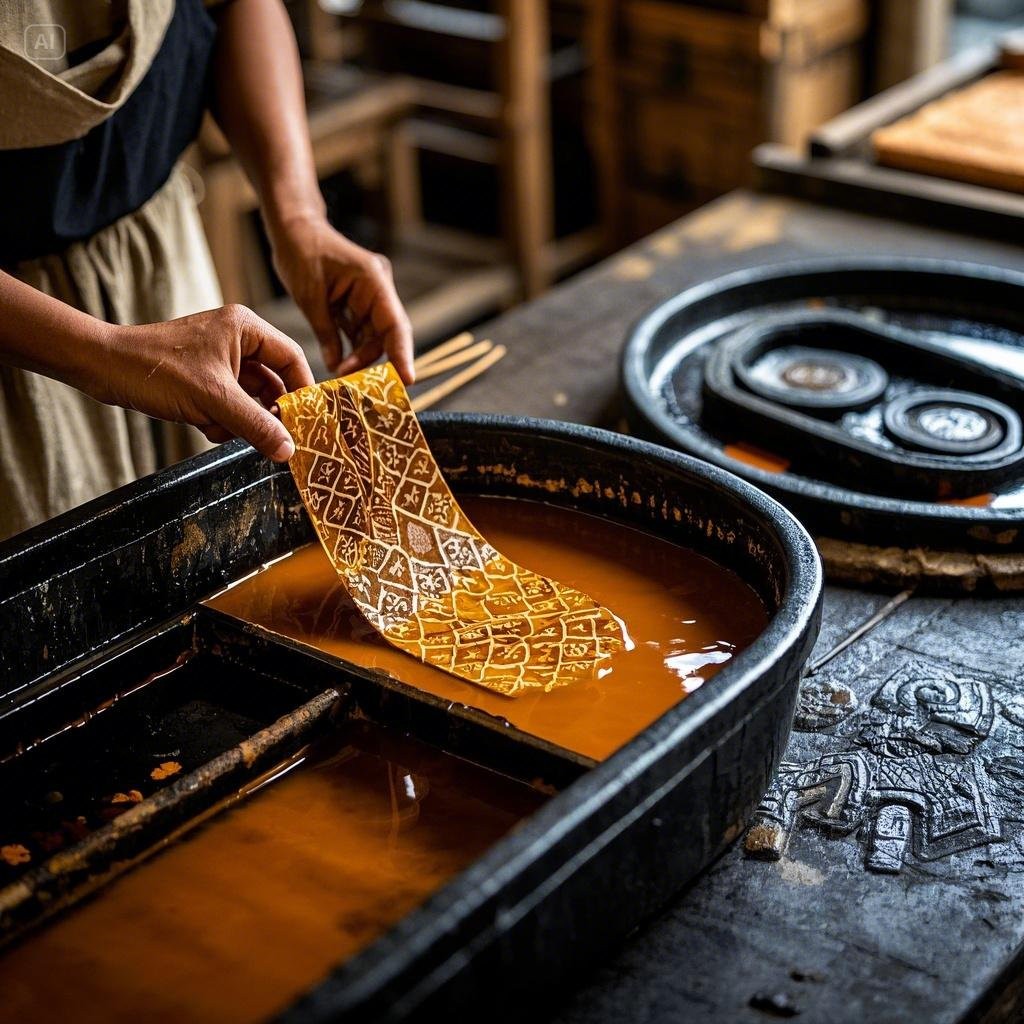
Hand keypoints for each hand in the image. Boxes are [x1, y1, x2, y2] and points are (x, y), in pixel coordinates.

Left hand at [96, 304, 314, 460]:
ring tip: (221, 427)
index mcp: (245, 329)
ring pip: (250, 397)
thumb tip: (289, 450)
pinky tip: (204, 424)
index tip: (308, 421)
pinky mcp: (203, 377)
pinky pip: (229, 403)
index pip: (292, 358)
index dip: (303, 390)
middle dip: (265, 411)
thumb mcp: (214, 401)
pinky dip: (222, 419)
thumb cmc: (156, 370)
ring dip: (240, 419)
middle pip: (272, 382)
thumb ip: (256, 425)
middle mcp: (236, 340)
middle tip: (270, 436)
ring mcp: (219, 359)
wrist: (102, 368)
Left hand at [270, 215, 414, 382]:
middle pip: (387, 334)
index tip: (408, 380)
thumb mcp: (310, 297)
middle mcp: (377, 289)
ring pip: (373, 336)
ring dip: (360, 356)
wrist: (294, 230)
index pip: (395, 324)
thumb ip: (326, 333)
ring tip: (341, 375)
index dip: (403, 354)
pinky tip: (341, 363)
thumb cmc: (301, 253)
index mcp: (373, 281)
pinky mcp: (358, 302)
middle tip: (356, 386)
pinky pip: (361, 330)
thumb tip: (336, 367)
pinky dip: (353, 347)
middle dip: (373, 360)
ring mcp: (369, 296)